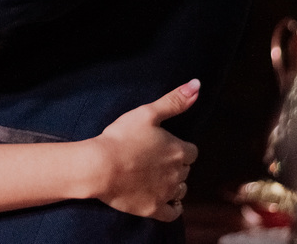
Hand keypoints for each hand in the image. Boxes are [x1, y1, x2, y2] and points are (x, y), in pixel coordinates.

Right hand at [90, 80, 199, 221]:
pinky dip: (173, 207)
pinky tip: (165, 199)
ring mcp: (167, 193)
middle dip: (175, 165)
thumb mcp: (147, 113)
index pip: (192, 152)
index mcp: (179, 151)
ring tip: (156, 176)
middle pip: (185, 170)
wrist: (99, 166)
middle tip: (155, 159)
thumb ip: (174, 101)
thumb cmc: (120, 137)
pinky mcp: (155, 209)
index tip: (164, 145)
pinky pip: (174, 212)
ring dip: (174, 184)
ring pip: (181, 190)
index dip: (178, 147)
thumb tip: (197, 85)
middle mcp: (179, 174)